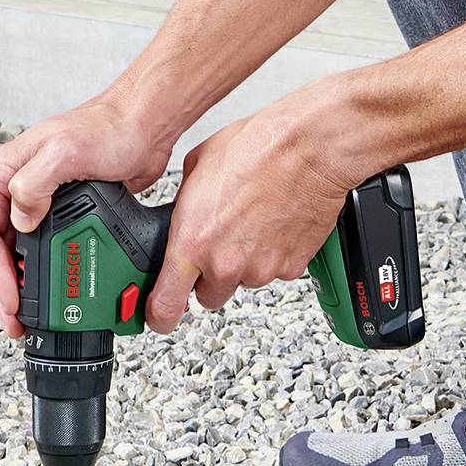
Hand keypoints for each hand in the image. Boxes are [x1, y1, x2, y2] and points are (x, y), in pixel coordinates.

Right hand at [0, 97, 175, 337]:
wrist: (142, 128)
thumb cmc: (107, 129)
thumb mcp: (65, 151)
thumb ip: (34, 183)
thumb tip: (20, 219)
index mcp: (4, 171)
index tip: (10, 298)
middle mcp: (14, 188)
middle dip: (2, 288)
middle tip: (15, 319)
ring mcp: (37, 203)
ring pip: (16, 255)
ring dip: (20, 287)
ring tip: (28, 316)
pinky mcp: (61, 214)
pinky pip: (42, 251)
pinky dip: (42, 275)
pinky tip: (50, 293)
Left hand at [144, 99, 361, 334]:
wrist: (308, 148)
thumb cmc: (257, 148)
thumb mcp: (197, 168)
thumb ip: (184, 208)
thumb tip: (182, 218)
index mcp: (193, 242)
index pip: (166, 304)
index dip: (159, 316)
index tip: (158, 317)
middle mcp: (225, 264)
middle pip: (209, 297)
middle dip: (211, 277)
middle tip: (221, 243)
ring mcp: (260, 269)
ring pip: (244, 281)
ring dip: (245, 261)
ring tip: (254, 220)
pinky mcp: (290, 267)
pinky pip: (275, 270)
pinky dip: (274, 254)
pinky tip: (275, 223)